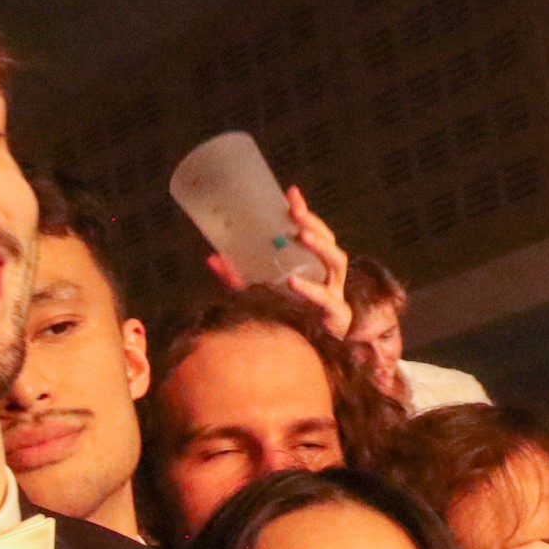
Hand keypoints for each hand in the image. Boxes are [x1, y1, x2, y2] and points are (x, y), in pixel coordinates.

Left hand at [205, 188, 351, 339]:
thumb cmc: (290, 319)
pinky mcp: (334, 315)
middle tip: (295, 213)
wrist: (310, 356)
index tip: (290, 191)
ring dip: (321, 246)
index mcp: (314, 265)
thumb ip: (238, 276)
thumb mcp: (261, 293)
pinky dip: (309, 289)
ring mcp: (335, 293)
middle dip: (314, 223)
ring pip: (336, 262)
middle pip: (329, 240)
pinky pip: (324, 299)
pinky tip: (293, 281)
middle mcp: (328, 275)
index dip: (304, 211)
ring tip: (302, 235)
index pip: (313, 231)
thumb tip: (212, 257)